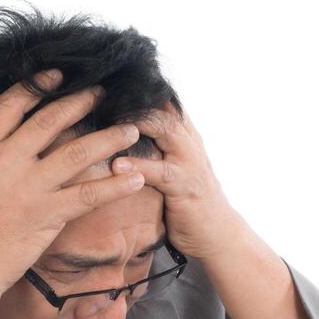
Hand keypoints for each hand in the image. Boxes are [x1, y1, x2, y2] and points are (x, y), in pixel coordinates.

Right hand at [0, 68, 147, 295]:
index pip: (11, 105)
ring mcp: (30, 186)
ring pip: (77, 151)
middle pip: (50, 120)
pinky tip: (137, 177)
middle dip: (80, 102)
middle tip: (102, 92)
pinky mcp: (49, 213)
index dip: (37, 87)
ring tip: (131, 128)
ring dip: (108, 138)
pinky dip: (115, 185)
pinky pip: (89, 194)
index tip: (57, 76)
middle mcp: (8, 161)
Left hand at [111, 100, 242, 259]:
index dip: (137, 90)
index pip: (162, 100)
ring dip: (134, 123)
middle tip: (100, 93)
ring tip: (107, 119)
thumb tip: (121, 131)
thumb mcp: (173, 166)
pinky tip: (118, 165)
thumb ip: (156, 146)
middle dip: (132, 98)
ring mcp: (189, 162)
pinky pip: (160, 172)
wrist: (218, 234)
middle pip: (162, 106)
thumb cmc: (189, 200)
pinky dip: (139, 167)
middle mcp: (188, 142)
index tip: (107, 84)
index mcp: (183, 135)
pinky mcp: (185, 187)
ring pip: (163, 130)